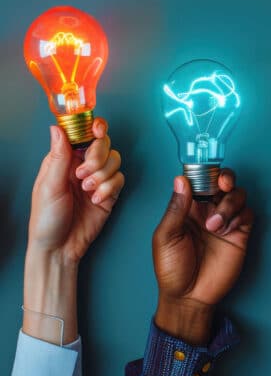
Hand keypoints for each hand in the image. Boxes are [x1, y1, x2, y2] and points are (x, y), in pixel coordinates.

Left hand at [24, 119, 123, 344]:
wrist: (60, 247)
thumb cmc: (46, 219)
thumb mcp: (49, 186)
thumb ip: (58, 157)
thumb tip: (58, 129)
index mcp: (63, 159)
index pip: (81, 134)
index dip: (93, 128)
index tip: (98, 130)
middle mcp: (81, 166)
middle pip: (103, 144)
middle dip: (98, 157)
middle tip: (84, 173)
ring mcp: (97, 179)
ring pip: (115, 161)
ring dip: (104, 175)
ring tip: (88, 190)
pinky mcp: (109, 193)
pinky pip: (120, 180)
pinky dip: (110, 188)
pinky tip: (97, 199)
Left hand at [152, 170, 252, 344]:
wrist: (189, 297)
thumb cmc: (171, 269)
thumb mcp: (166, 237)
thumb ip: (176, 208)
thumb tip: (181, 179)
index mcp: (187, 207)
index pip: (199, 180)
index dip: (204, 172)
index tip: (205, 173)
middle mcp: (207, 210)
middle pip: (222, 181)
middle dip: (225, 178)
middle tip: (222, 184)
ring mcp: (225, 221)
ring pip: (237, 195)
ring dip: (229, 204)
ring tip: (216, 226)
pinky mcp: (240, 234)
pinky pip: (247, 214)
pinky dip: (240, 216)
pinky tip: (228, 230)